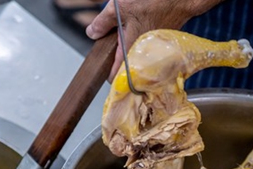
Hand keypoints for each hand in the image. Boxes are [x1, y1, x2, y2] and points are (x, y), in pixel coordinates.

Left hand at [86, 0, 223, 80]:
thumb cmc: (153, 3)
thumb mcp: (119, 9)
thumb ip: (102, 23)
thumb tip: (92, 33)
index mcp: (129, 53)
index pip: (113, 77)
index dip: (105, 70)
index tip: (102, 61)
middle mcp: (142, 58)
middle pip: (123, 67)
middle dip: (116, 56)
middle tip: (114, 39)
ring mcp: (152, 54)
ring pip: (134, 58)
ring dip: (128, 48)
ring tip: (128, 30)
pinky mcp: (160, 47)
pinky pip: (145, 50)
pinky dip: (140, 43)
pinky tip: (140, 27)